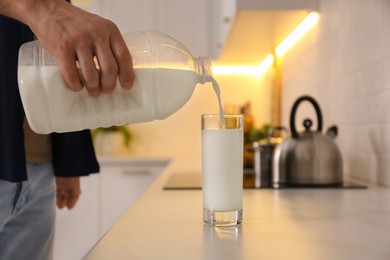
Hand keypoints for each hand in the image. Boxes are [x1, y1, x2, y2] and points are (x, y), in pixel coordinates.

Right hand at [3, 0, 133, 96]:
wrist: (49, 10)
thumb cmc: (76, 24)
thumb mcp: (99, 28)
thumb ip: (109, 45)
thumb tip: (119, 73)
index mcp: (109, 29)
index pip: (124, 56)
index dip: (127, 74)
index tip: (127, 86)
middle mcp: (96, 34)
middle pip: (110, 68)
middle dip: (109, 85)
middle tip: (106, 90)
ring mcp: (79, 40)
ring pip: (91, 74)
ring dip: (93, 88)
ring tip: (93, 91)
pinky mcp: (62, 47)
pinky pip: (72, 74)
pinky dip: (76, 85)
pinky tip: (77, 86)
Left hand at [55, 177, 80, 208]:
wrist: (65, 167)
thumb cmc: (72, 176)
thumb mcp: (75, 186)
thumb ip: (75, 195)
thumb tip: (71, 205)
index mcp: (76, 186)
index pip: (75, 195)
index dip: (73, 202)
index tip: (69, 208)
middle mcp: (70, 185)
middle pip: (68, 195)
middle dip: (65, 201)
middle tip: (61, 207)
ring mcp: (64, 184)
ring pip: (62, 194)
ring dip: (61, 200)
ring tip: (58, 205)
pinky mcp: (58, 183)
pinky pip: (57, 191)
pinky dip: (57, 196)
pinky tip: (55, 200)